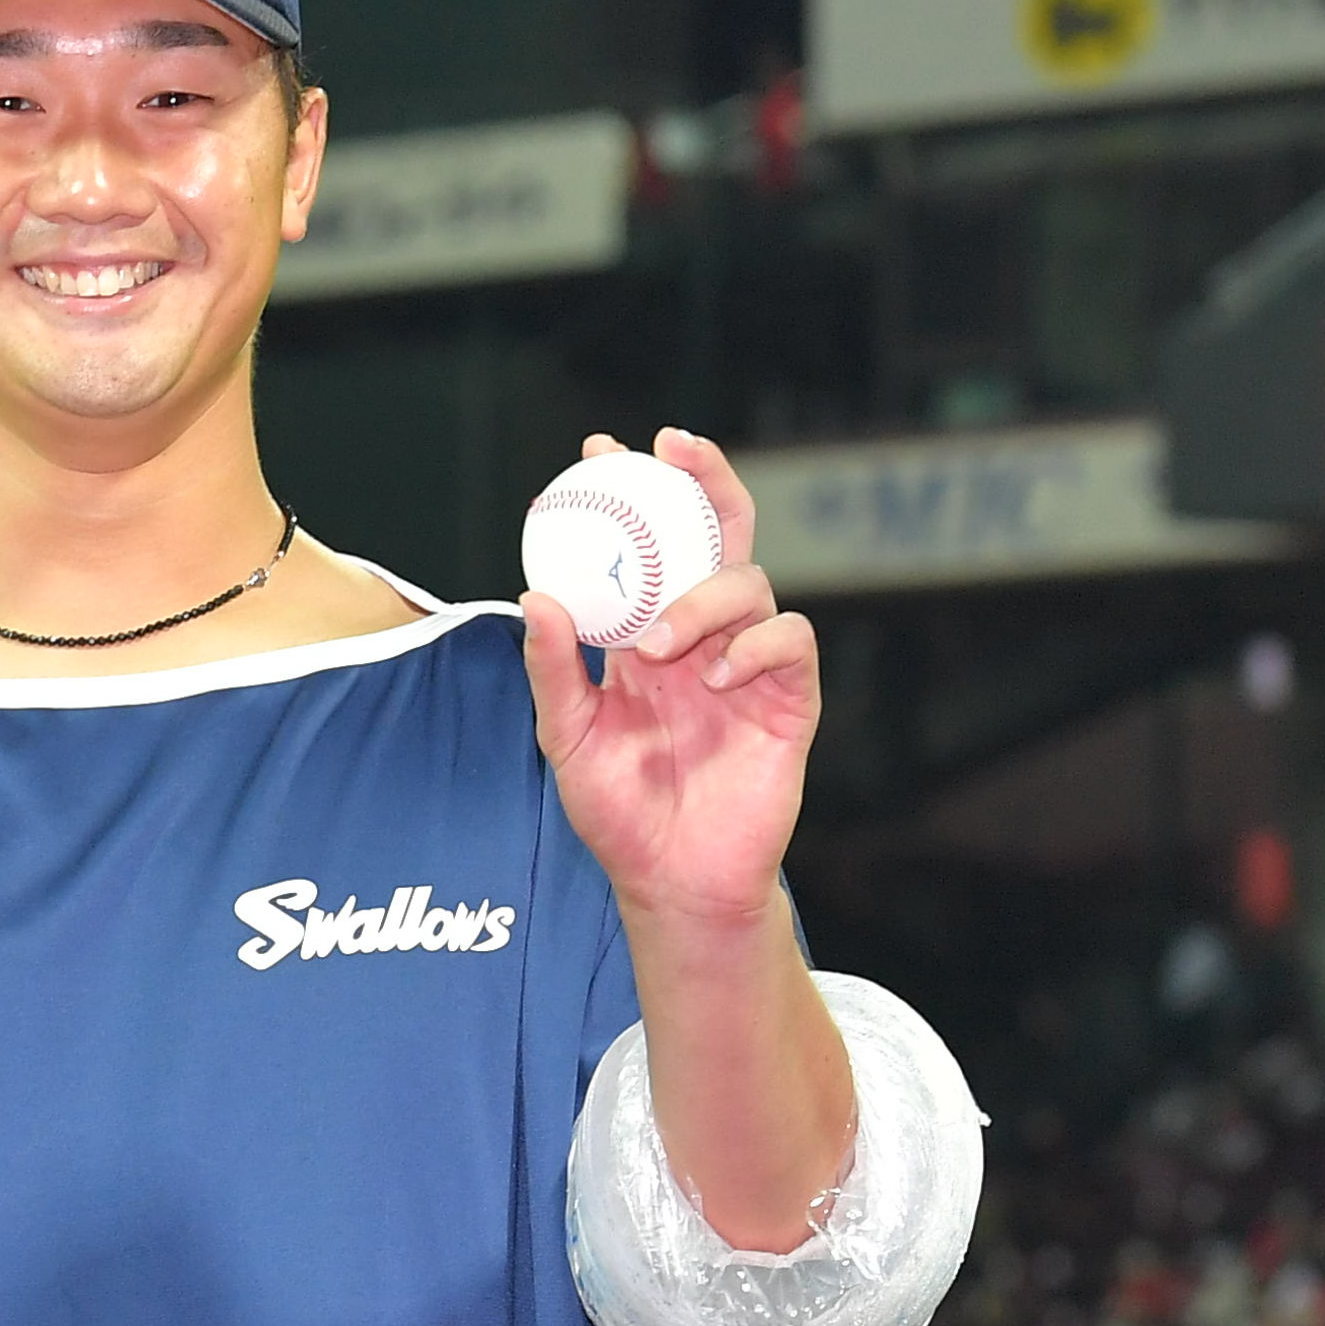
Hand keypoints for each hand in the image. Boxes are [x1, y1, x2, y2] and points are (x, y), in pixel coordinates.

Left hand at [522, 426, 817, 934]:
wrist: (673, 879)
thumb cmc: (620, 812)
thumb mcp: (567, 738)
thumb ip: (554, 670)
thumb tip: (535, 597)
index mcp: (645, 638)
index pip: (646, 550)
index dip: (632, 498)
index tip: (598, 452)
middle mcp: (701, 639)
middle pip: (718, 536)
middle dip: (704, 482)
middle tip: (672, 446)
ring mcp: (748, 665)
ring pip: (751, 584)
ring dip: (702, 599)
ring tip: (660, 646)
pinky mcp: (789, 701)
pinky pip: (789, 642)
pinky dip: (754, 644)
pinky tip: (716, 678)